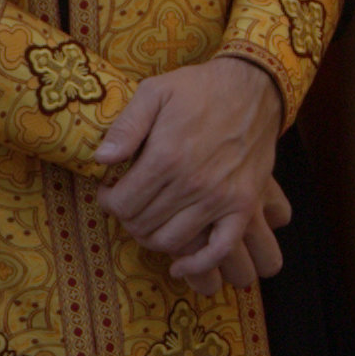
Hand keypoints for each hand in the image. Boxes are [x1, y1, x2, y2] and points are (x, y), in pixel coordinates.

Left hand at [92, 54, 289, 293]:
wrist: (253, 88)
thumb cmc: (199, 89)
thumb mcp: (155, 92)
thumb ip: (126, 127)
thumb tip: (101, 159)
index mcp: (166, 156)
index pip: (122, 202)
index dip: (108, 202)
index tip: (109, 192)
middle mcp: (192, 183)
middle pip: (143, 224)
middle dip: (127, 218)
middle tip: (128, 204)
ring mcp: (220, 198)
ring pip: (172, 241)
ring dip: (151, 237)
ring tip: (148, 220)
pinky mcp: (243, 206)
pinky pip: (219, 249)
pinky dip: (197, 265)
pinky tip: (178, 267)